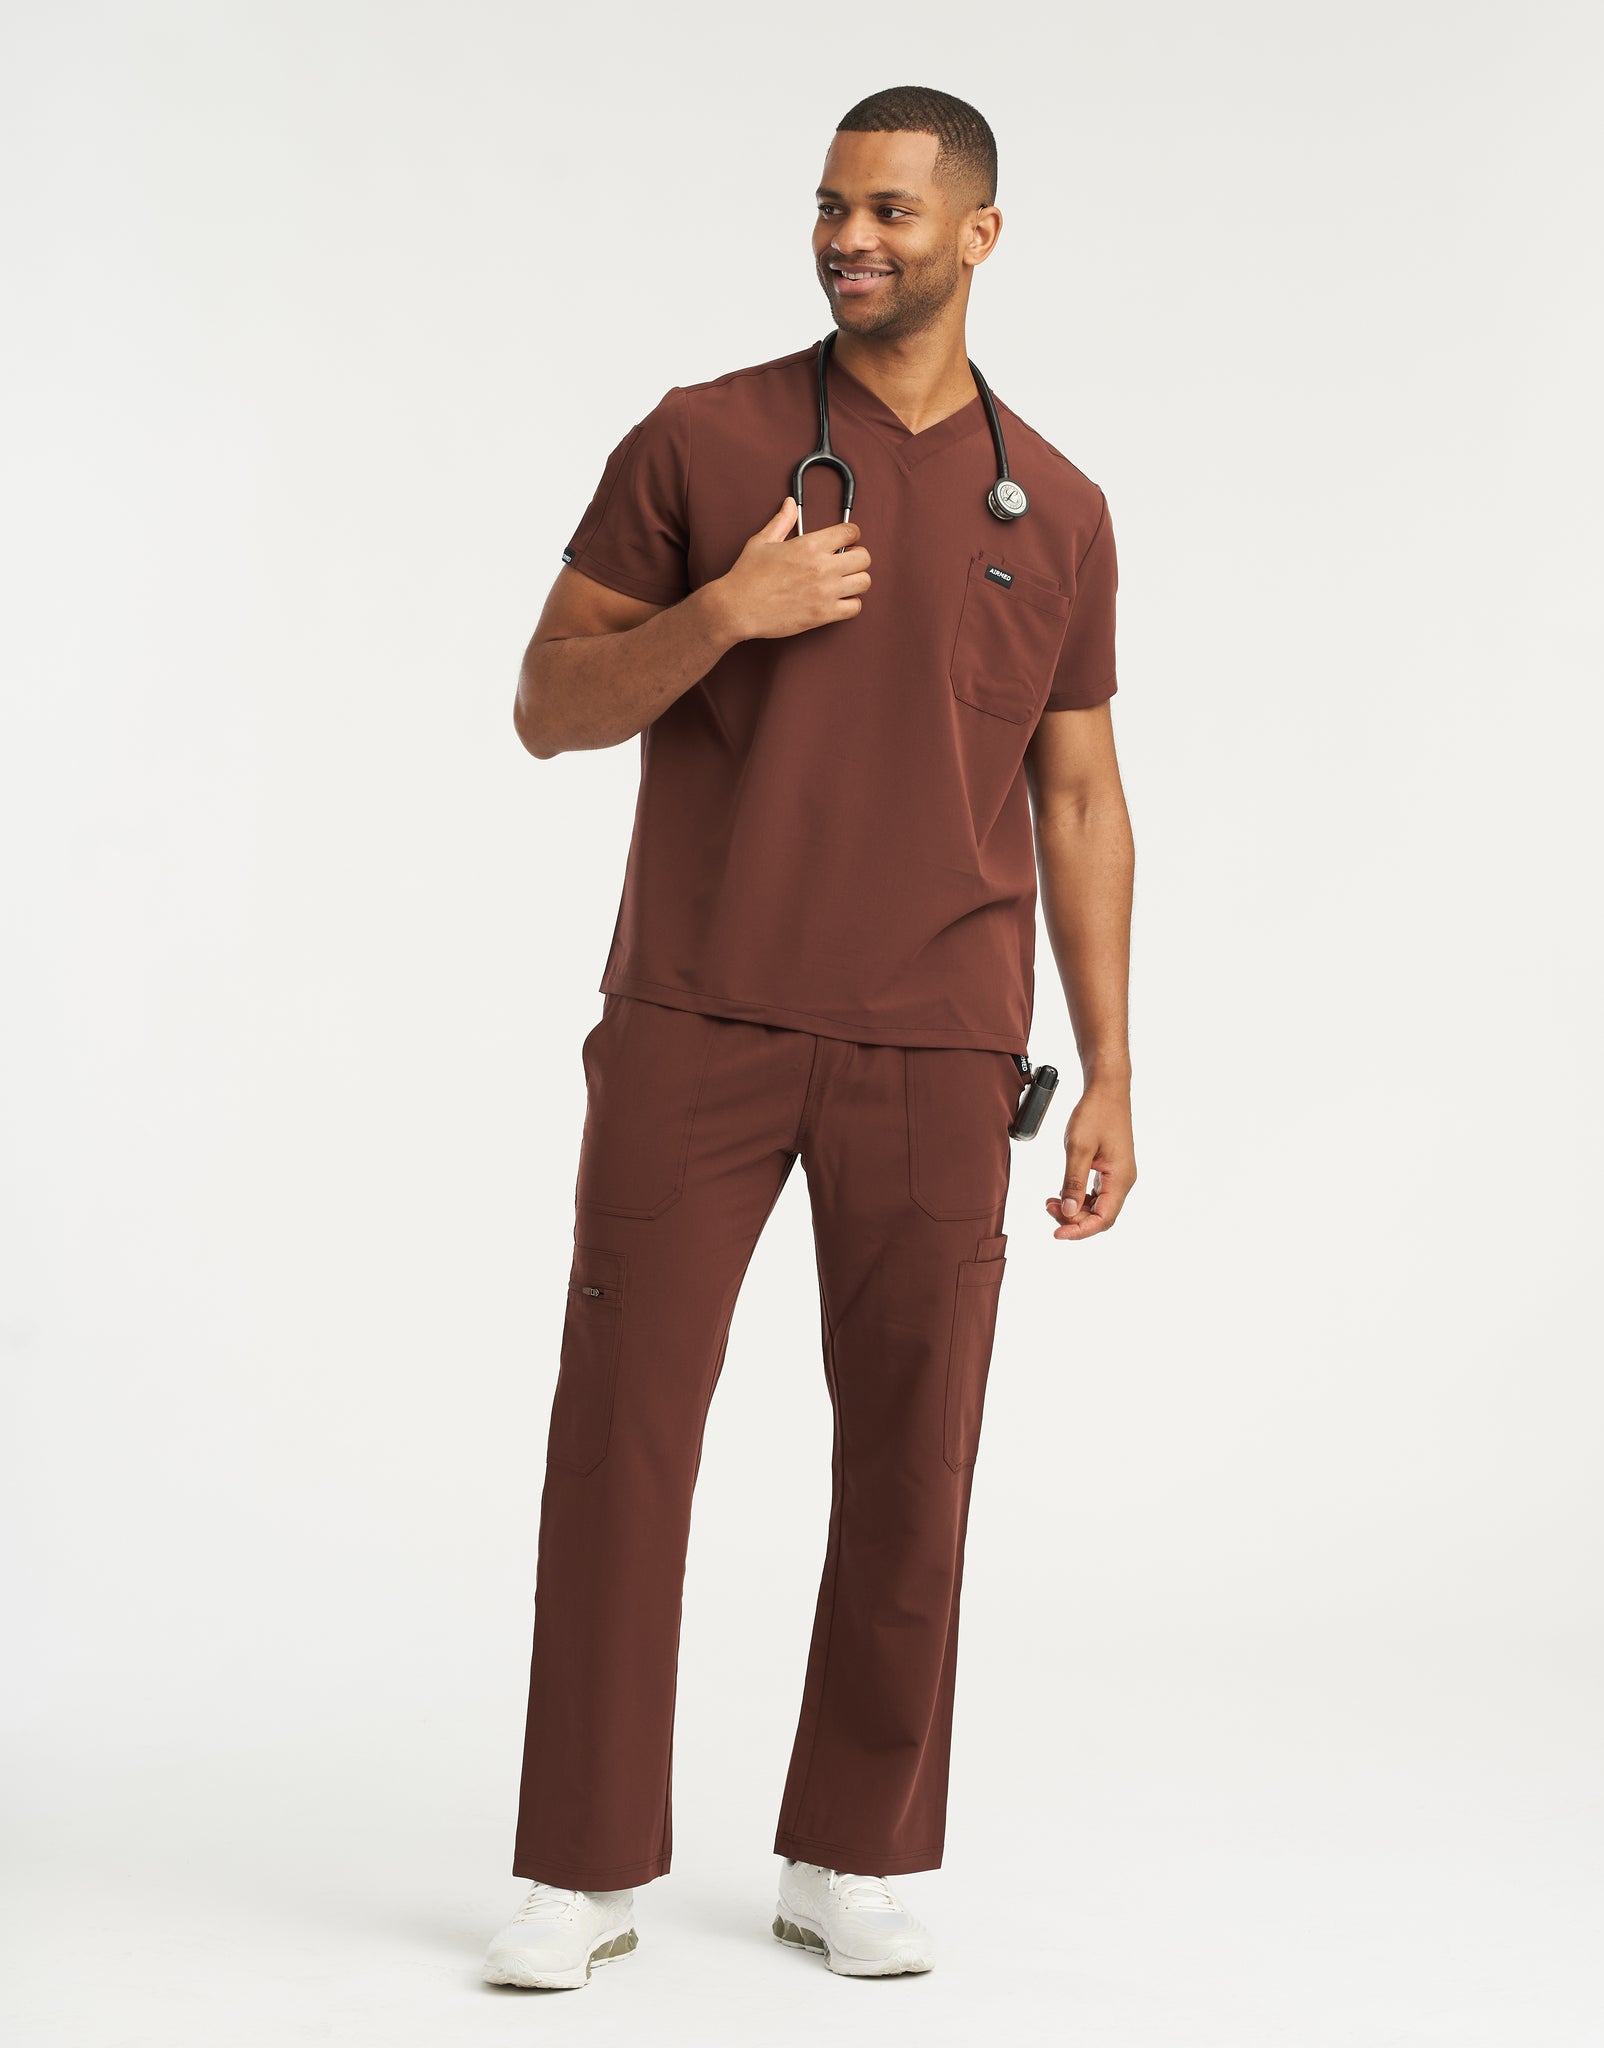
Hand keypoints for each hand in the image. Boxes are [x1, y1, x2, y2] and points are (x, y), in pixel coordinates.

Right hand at [710, 496, 870, 640]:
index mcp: (809, 545)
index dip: (851, 534)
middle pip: (864, 557)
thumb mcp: (762, 541)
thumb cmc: (747, 575)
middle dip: (857, 557)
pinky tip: (839, 600)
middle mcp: (822, 567)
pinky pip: (855, 607)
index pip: (850, 532)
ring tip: (844, 581)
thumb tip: (789, 504)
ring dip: (857, 580)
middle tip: (846, 561)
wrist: (737, 608)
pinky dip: (851, 604)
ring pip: (864, 582)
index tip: (846, 539)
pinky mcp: (823, 615)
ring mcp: (825, 592)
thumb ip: (782, 521)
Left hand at [1044, 1081, 1135, 1239]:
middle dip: (1073, 1219)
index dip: (1080, 1231)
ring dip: (1073, 1209)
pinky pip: (1095, 1193)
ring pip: (1096, 1206)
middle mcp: (1123, 1181)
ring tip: (1050, 1201)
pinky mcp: (1109, 1169)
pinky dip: (1077, 1197)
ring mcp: (1117, 1175)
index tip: (1057, 1234)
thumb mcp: (1078, 1148)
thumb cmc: (1095, 1113)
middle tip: (1048, 1207)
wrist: (1107, 1089)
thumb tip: (1067, 1212)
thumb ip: (1072, 1182)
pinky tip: (1060, 1192)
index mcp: (1120, 1179)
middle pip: (1100, 1216)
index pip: (1103, 1219)